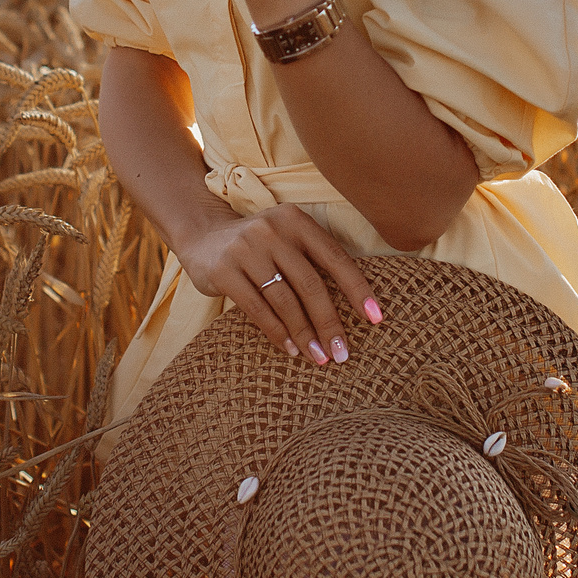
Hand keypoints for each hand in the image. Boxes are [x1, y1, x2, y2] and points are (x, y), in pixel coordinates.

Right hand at [174, 205, 386, 364]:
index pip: (335, 257)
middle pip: (311, 284)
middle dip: (330, 323)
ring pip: (285, 300)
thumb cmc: (259, 247)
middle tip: (342, 353)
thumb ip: (314, 262)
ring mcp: (245, 249)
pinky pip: (257, 309)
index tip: (375, 319)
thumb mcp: (287, 240)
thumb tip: (356, 308)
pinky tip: (290, 349)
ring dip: (305, 334)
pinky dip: (277, 332)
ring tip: (318, 357)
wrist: (201, 235)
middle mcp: (272, 230)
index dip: (357, 289)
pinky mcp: (224, 270)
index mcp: (296, 220)